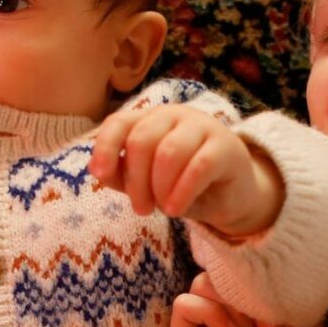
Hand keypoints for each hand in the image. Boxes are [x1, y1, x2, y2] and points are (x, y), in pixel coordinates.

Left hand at [89, 105, 284, 236]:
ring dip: (160, 188)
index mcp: (149, 120)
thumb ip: (122, 176)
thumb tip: (101, 171)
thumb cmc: (181, 185)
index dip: (105, 147)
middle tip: (141, 209)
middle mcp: (174, 115)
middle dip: (136, 180)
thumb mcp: (146, 184)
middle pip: (142, 140)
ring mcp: (202, 126)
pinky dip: (182, 192)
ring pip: (169, 152)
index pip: (119, 123)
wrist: (229, 196)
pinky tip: (177, 209)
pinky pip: (199, 166)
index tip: (98, 174)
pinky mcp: (227, 146)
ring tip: (164, 211)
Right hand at [170, 273, 322, 326]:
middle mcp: (224, 309)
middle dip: (248, 293)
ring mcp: (203, 325)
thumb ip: (296, 298)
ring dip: (230, 304)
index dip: (265, 281)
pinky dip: (210, 312)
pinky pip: (184, 306)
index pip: (245, 267)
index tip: (286, 314)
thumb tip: (284, 274)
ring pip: (202, 282)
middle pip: (223, 271)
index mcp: (251, 303)